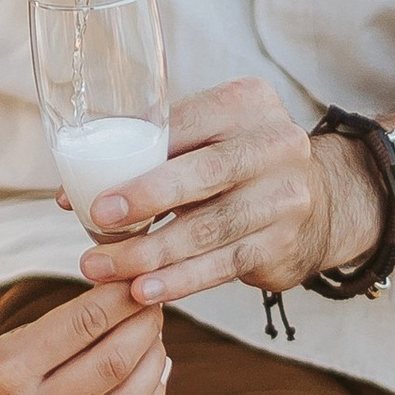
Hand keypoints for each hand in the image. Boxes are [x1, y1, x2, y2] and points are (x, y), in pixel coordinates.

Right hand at [0, 283, 171, 394]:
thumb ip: (55, 334)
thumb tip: (119, 303)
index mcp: (5, 371)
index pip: (84, 323)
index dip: (122, 298)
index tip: (139, 281)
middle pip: (115, 361)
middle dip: (145, 326)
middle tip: (155, 304)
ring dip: (153, 363)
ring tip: (154, 340)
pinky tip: (151, 379)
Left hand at [75, 80, 384, 307]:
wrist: (322, 202)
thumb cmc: (237, 166)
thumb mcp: (210, 138)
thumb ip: (152, 153)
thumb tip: (72, 194)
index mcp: (247, 103)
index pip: (185, 126)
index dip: (135, 159)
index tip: (88, 195)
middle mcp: (276, 143)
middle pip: (204, 173)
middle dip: (146, 200)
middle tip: (97, 223)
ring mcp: (287, 196)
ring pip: (209, 229)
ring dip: (151, 254)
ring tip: (104, 270)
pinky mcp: (286, 243)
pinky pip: (224, 266)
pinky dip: (180, 281)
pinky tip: (145, 291)